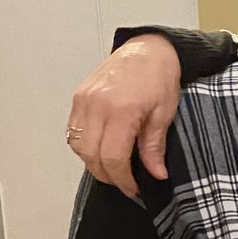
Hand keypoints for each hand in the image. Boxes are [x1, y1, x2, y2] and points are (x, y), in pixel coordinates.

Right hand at [65, 36, 182, 196]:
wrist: (148, 49)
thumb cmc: (159, 77)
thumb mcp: (164, 114)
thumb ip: (154, 147)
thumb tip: (155, 174)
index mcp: (120, 110)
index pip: (112, 157)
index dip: (122, 179)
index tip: (133, 188)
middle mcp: (96, 105)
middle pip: (91, 155)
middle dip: (108, 175)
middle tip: (125, 183)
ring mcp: (83, 100)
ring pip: (77, 145)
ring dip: (93, 163)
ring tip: (114, 168)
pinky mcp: (78, 97)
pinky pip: (73, 130)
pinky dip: (84, 146)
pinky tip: (101, 150)